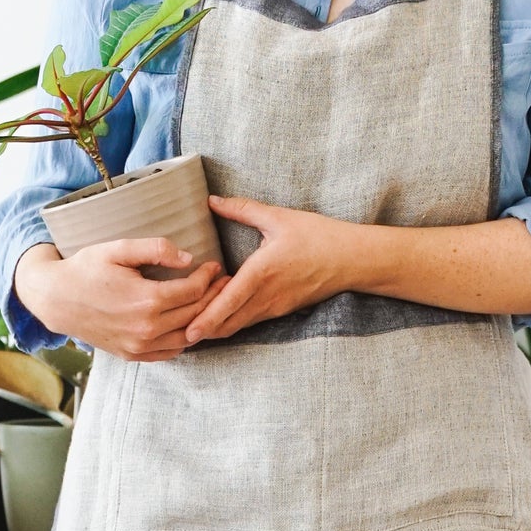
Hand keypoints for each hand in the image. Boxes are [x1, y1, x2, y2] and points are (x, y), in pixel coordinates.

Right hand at [14, 237, 223, 359]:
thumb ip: (155, 249)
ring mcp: (140, 346)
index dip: (208, 276)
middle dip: (213, 296)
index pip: (193, 291)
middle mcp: (146, 328)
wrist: (55, 299)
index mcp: (146, 301)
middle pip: (195, 314)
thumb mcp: (118, 249)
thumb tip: (187, 258)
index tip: (214, 265)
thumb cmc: (86, 269)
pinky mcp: (133, 355)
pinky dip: (184, 339)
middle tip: (223, 282)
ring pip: (187, 337)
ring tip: (211, 302)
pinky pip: (170, 352)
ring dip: (203, 320)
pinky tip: (188, 323)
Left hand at [181, 198, 367, 345]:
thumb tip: (212, 200)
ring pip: (238, 325)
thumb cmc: (318, 236)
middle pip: (228, 322)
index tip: (188, 330)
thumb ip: (242, 209)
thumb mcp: (278, 218)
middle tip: (178, 328)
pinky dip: (232, 320)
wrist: (352, 260)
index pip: (228, 302)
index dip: (206, 318)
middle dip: (204, 328)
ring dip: (217, 325)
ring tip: (191, 323)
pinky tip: (218, 313)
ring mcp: (275, 307)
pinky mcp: (281, 310)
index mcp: (262, 273)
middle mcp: (267, 296)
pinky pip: (251, 320)